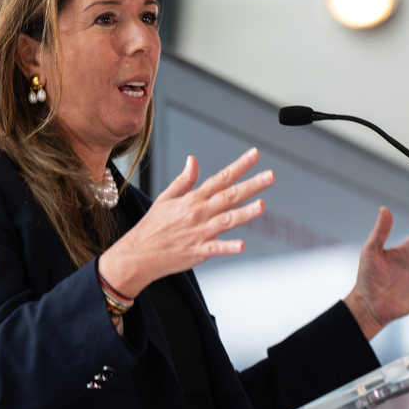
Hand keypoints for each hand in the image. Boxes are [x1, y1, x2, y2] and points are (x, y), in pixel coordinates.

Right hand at [99, 147, 274, 297]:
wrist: (138, 254)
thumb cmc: (152, 227)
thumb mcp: (166, 198)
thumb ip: (184, 180)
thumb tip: (193, 160)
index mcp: (193, 199)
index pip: (220, 178)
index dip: (239, 166)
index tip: (255, 154)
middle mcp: (198, 213)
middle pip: (229, 196)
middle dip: (251, 185)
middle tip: (270, 175)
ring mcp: (199, 232)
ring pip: (226, 220)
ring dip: (244, 213)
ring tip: (261, 206)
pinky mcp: (197, 251)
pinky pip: (215, 249)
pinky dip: (228, 247)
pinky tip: (242, 245)